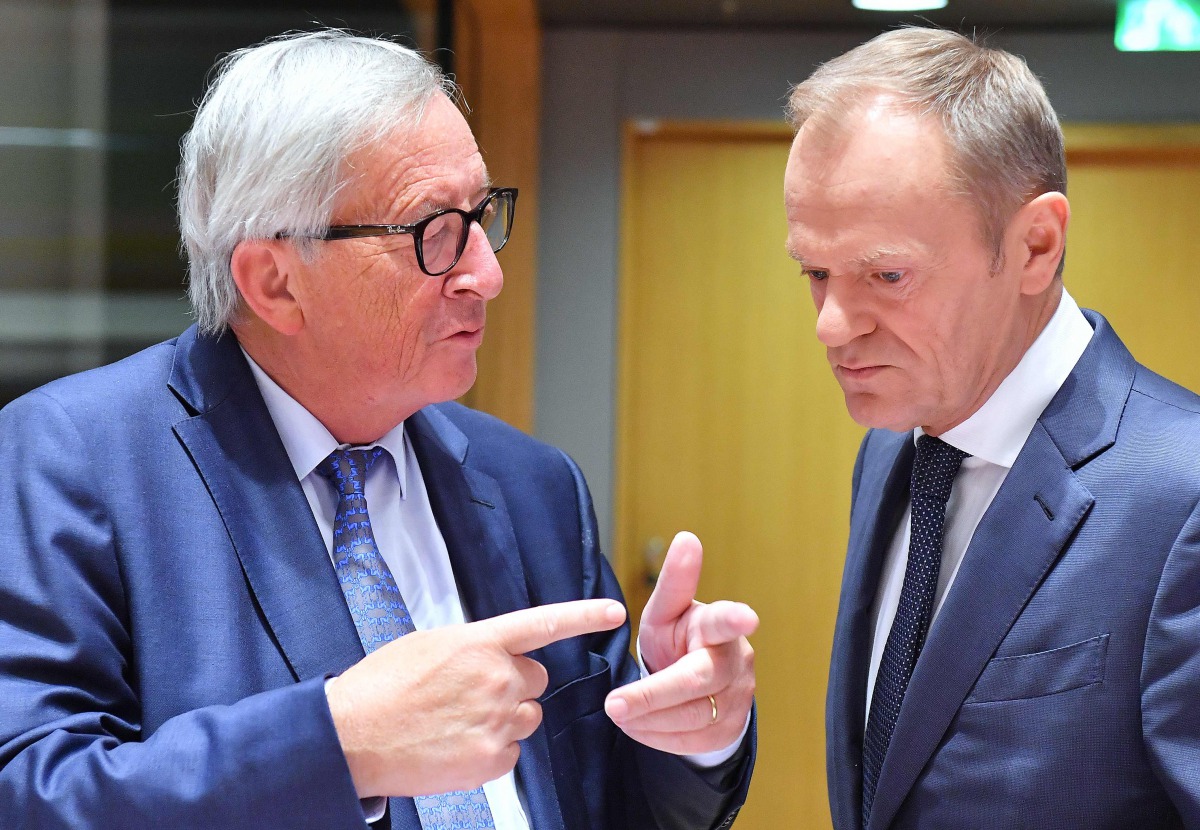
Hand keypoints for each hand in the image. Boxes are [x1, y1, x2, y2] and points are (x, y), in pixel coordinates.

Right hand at [327, 598, 625, 797]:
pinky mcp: (491, 759)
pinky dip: (490, 751)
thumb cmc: (381, 688)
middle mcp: (496, 677)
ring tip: (457, 721)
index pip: (543, 623)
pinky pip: (512, 752)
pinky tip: (455, 745)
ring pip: (527, 716)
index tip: (614, 613)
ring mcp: (496, 720)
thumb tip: (495, 658)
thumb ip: (473, 648)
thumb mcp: (429, 646)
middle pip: (535, 678)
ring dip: (504, 718)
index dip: (584, 616)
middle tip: (469, 694)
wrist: (350, 735)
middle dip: (513, 684)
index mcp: (479, 642)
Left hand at [604, 531, 756, 753]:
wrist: (695, 684)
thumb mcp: (667, 610)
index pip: (725, 622)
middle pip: (696, 681)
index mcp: (717, 627)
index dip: (735, 619)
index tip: (747, 617)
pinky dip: (656, 736)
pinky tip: (637, 726)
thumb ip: (674, 581)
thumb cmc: (678, 638)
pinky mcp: (729, 730)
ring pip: (691, 716)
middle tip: (613, 704)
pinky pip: (690, 742)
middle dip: (653, 695)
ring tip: (617, 711)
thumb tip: (687, 537)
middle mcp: (735, 662)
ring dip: (647, 719)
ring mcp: (737, 699)